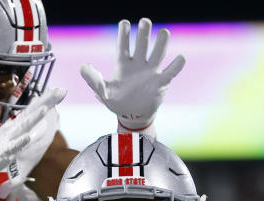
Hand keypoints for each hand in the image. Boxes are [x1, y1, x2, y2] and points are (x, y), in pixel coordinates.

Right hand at [0, 87, 66, 191]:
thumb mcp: (16, 134)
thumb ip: (29, 125)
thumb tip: (44, 116)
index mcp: (17, 124)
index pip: (34, 108)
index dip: (47, 99)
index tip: (60, 90)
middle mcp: (13, 128)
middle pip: (31, 112)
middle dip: (45, 101)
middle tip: (58, 91)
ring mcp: (8, 139)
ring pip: (23, 126)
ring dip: (33, 118)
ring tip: (45, 108)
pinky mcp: (4, 152)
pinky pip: (13, 147)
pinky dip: (21, 142)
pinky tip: (28, 136)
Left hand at [80, 18, 184, 134]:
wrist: (133, 115)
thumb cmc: (117, 101)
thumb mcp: (103, 91)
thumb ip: (93, 79)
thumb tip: (83, 66)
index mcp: (123, 64)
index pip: (123, 45)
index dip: (124, 34)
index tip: (124, 23)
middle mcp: (138, 64)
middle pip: (142, 44)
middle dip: (143, 33)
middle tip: (145, 22)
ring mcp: (151, 71)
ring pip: (157, 54)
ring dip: (161, 43)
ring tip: (164, 32)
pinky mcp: (161, 82)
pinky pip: (170, 72)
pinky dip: (176, 66)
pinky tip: (180, 58)